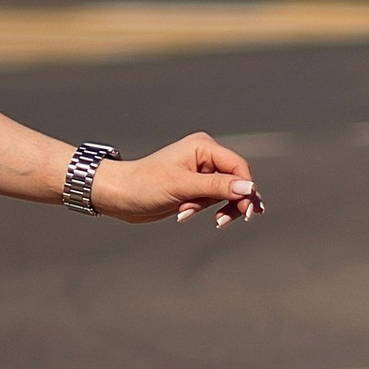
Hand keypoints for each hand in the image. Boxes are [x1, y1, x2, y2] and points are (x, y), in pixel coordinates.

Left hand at [90, 134, 261, 228]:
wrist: (118, 195)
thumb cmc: (144, 185)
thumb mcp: (182, 187)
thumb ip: (217, 187)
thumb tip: (249, 188)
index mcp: (203, 146)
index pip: (238, 166)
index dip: (246, 189)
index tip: (246, 212)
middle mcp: (204, 155)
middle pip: (236, 180)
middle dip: (231, 202)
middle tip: (223, 222)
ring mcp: (200, 171)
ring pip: (225, 192)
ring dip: (211, 208)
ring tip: (185, 214)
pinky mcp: (194, 186)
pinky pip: (211, 199)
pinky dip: (202, 209)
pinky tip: (183, 214)